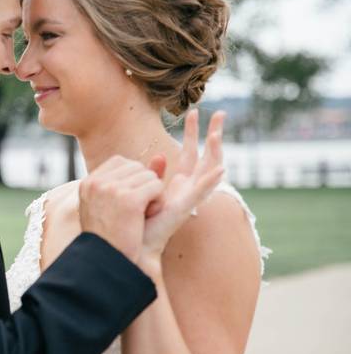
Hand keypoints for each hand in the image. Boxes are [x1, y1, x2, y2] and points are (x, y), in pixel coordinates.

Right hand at [79, 155, 164, 262]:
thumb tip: (161, 157)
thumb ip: (135, 179)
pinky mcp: (129, 199)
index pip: (122, 162)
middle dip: (143, 187)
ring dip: (152, 196)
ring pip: (149, 176)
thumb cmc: (112, 238)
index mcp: (88, 182)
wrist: (105, 263)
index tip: (124, 204)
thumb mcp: (115, 204)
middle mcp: (97, 182)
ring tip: (138, 217)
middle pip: (137, 167)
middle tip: (133, 213)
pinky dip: (158, 202)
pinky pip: (157, 186)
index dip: (132, 181)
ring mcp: (112, 189)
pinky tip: (146, 217)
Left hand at [141, 109, 225, 259]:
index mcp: (178, 182)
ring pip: (209, 169)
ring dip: (215, 151)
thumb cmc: (137, 217)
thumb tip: (159, 155)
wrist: (133, 241)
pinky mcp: (185, 208)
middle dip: (213, 134)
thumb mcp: (144, 186)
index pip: (191, 151)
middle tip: (220, 113)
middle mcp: (187, 187)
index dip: (194, 132)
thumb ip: (153, 171)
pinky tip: (221, 170)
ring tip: (217, 133)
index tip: (194, 112)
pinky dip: (211, 181)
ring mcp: (189, 197)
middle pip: (206, 156)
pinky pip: (202, 192)